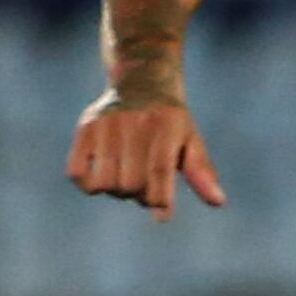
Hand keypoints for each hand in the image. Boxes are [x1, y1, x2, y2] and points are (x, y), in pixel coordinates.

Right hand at [68, 90, 224, 217]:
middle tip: (145, 183)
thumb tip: (219, 203)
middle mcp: (135, 120)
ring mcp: (107, 123)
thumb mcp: (191, 140)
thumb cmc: (171, 122)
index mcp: (166, 123)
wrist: (142, 81)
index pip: (159, 169)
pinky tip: (102, 174)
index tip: (163, 214)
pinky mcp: (85, 128)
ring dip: (116, 191)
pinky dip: (89, 185)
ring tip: (126, 177)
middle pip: (131, 183)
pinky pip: (77, 174)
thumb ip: (201, 172)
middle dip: (140, 194)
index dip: (160, 198)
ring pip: (104, 183)